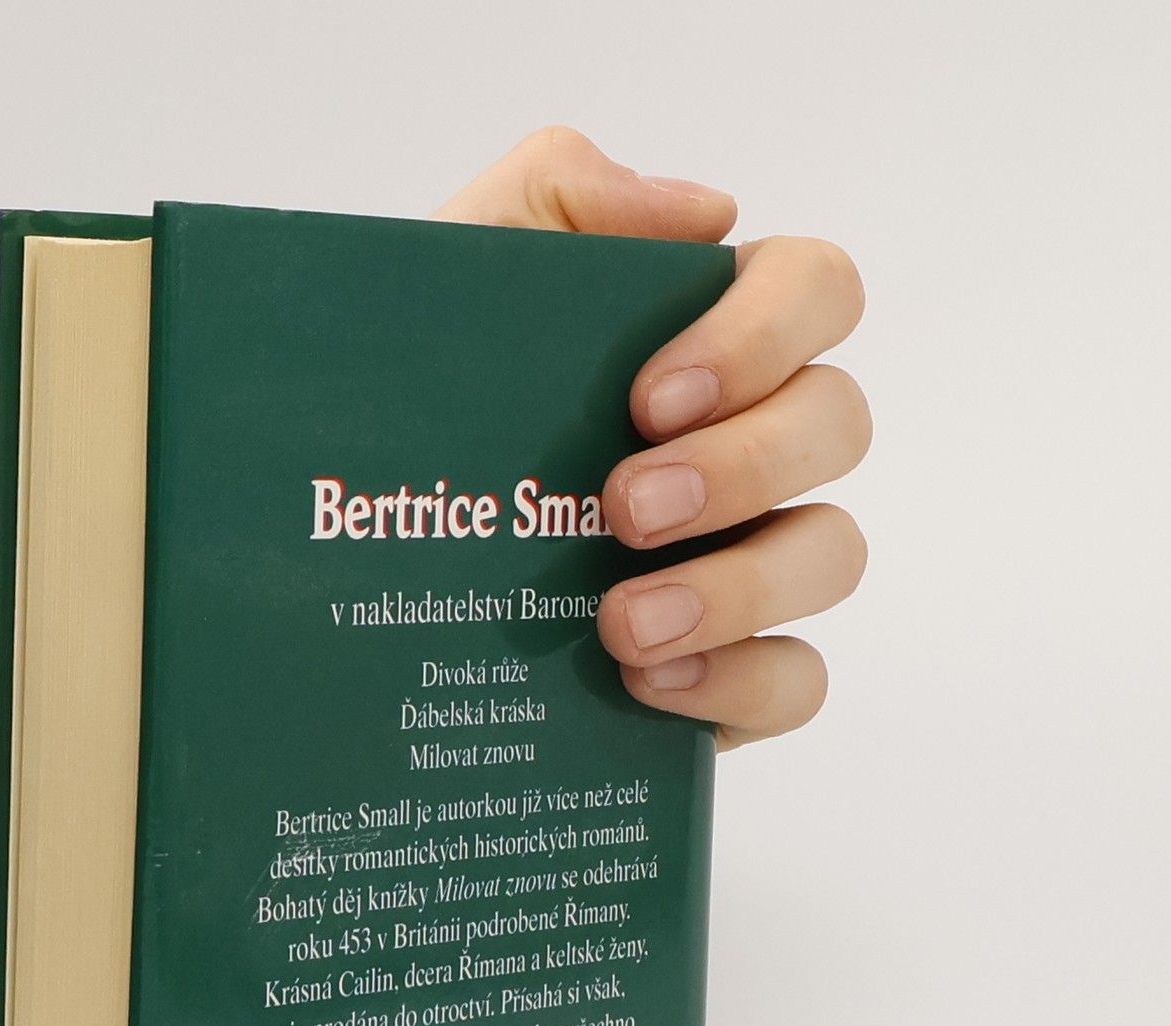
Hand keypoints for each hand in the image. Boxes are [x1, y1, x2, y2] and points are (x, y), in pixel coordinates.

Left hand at [438, 128, 868, 748]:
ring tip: (621, 624)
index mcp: (703, 336)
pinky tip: (643, 685)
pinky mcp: (726, 670)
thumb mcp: (447, 278)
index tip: (648, 396)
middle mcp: (747, 443)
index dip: (763, 335)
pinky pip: (796, 680)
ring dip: (739, 587)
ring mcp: (746, 560)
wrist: (332, 570)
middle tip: (622, 510)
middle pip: (837, 425)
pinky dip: (739, 681)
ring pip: (831, 555)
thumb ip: (553, 197)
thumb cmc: (405, 410)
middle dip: (743, 466)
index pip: (814, 291)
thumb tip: (706, 213)